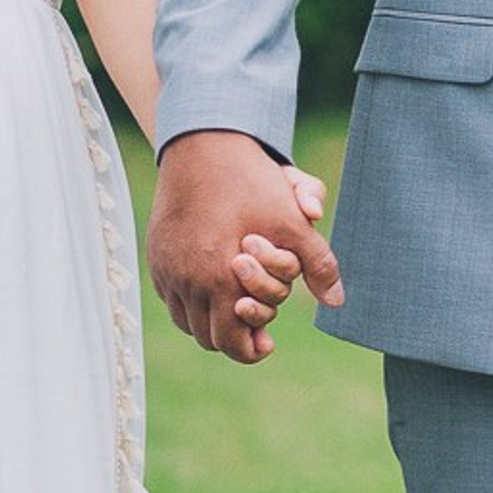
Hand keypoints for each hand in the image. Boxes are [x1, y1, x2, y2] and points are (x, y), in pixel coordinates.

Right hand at [148, 133, 341, 363]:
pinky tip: (213, 283)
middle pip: (207, 338)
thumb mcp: (292, 221)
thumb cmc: (251, 182)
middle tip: (255, 323)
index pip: (231, 342)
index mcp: (218, 279)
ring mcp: (165, 268)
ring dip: (210, 319)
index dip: (252, 349)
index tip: (268, 343)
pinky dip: (190, 300)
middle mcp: (185, 280)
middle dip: (234, 335)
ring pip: (185, 320)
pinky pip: (170, 295)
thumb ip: (317, 264)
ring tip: (235, 304)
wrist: (204, 143)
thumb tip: (336, 301)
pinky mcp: (155, 254)